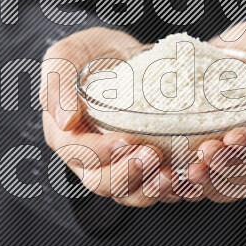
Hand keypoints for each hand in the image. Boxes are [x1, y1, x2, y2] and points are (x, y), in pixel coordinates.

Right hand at [40, 28, 179, 206]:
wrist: (123, 55)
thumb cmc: (89, 52)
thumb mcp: (65, 56)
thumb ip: (57, 84)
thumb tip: (66, 122)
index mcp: (63, 134)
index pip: (78, 154)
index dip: (101, 153)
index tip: (126, 140)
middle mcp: (86, 157)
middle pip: (101, 183)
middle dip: (128, 174)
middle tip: (154, 156)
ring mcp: (114, 165)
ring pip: (127, 193)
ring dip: (150, 190)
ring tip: (173, 176)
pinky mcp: (140, 166)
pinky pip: (152, 188)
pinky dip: (170, 189)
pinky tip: (188, 180)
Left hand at [190, 22, 245, 202]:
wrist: (227, 57)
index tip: (232, 136)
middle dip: (231, 167)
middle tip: (203, 154)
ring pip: (235, 187)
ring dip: (212, 184)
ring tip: (188, 172)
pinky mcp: (223, 169)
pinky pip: (214, 189)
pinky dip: (197, 189)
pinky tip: (177, 181)